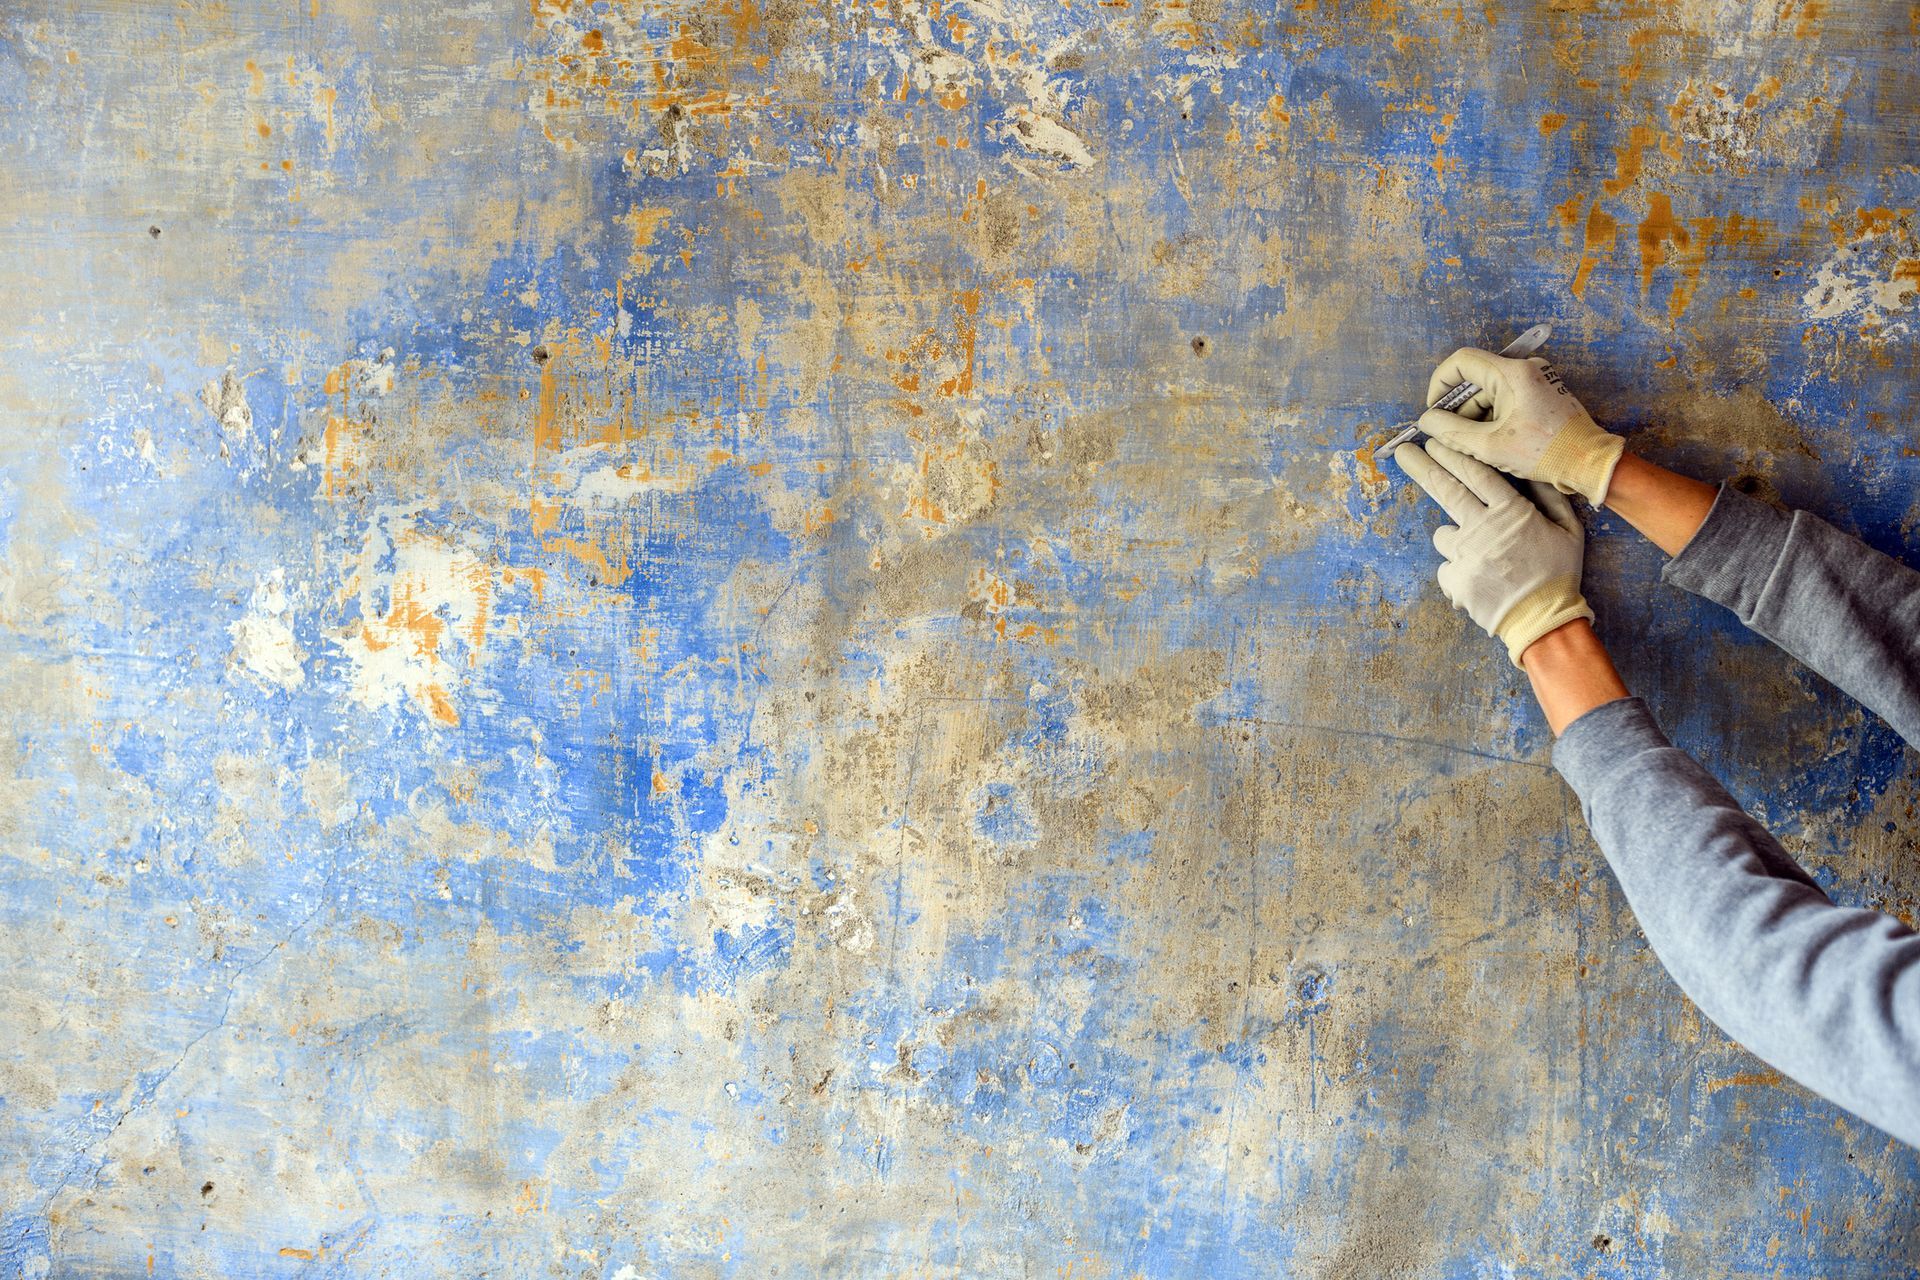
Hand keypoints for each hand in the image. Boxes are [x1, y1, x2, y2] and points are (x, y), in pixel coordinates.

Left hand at [1394, 440, 1594, 666]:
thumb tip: (1533, 471)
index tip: (1434, 441)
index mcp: (1511, 512)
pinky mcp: (1453, 578)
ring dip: (1452, 536)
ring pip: (1443, 533)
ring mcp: (1464, 553)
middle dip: (1423, 467)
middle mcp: (1482, 528)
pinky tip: (1478, 580)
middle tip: (1404, 452)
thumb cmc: (1558, 573)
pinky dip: (1457, 569)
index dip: (1452, 454)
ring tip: (1478, 556)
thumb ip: (1551, 497)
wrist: (1542, 620)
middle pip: (1446, 490)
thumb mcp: (1569, 530)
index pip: (1475, 472)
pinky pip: (1446, 566)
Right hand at [1417, 348, 1624, 504]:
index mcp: (1512, 374)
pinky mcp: (1539, 392)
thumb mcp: (1489, 446)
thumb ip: (1451, 431)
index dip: (1440, 385)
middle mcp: (1524, 368)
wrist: (1587, 461)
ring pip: (1488, 390)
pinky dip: (1491, 416)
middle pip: (1474, 378)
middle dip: (1457, 406)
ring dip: (1474, 414)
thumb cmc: (1546, 452)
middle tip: (1448, 433)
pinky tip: (1490, 440)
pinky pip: (1505, 397)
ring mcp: (1534, 379)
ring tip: (1472, 443)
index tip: (1434, 411)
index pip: (1461, 362)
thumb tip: (1427, 421)